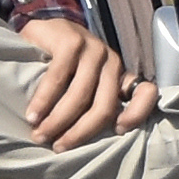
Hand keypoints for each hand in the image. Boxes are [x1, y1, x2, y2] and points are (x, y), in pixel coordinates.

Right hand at [19, 15, 140, 147]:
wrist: (40, 30)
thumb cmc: (61, 64)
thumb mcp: (82, 83)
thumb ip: (93, 103)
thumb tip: (94, 145)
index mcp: (119, 75)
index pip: (145, 92)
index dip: (138, 114)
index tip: (119, 131)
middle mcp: (111, 62)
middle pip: (104, 107)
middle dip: (80, 133)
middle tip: (58, 148)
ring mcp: (93, 49)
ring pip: (79, 96)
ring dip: (57, 121)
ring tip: (39, 134)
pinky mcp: (71, 41)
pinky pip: (58, 79)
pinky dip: (43, 100)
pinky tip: (33, 114)